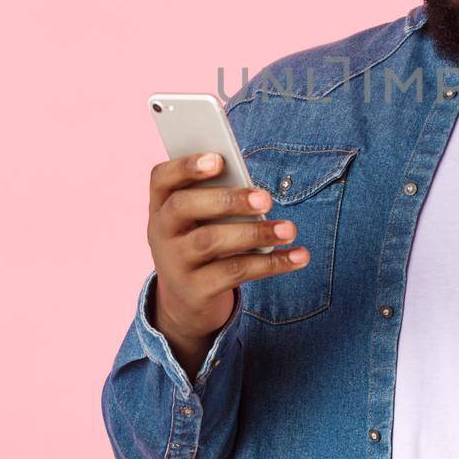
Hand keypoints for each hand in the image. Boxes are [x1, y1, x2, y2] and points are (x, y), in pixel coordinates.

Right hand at [145, 152, 306, 375]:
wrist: (186, 300)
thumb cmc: (202, 241)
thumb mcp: (201, 220)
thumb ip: (219, 200)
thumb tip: (256, 193)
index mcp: (161, 205)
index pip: (161, 177)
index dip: (186, 166)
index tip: (218, 159)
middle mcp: (161, 232)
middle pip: (184, 207)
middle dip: (227, 199)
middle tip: (266, 199)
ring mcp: (174, 263)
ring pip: (210, 241)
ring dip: (255, 233)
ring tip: (289, 229)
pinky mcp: (195, 290)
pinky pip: (234, 273)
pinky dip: (271, 264)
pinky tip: (298, 256)